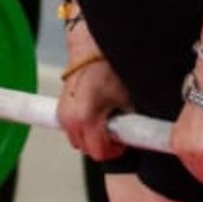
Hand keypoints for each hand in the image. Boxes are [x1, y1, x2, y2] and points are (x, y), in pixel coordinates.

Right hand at [57, 36, 130, 161]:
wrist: (92, 49)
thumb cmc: (110, 68)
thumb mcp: (129, 100)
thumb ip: (133, 125)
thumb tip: (142, 138)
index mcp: (84, 118)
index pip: (99, 152)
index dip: (115, 149)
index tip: (123, 139)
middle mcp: (69, 119)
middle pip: (88, 149)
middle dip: (104, 143)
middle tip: (118, 129)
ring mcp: (62, 115)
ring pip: (79, 140)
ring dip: (93, 135)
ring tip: (107, 118)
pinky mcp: (60, 110)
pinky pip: (73, 129)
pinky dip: (85, 127)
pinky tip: (97, 113)